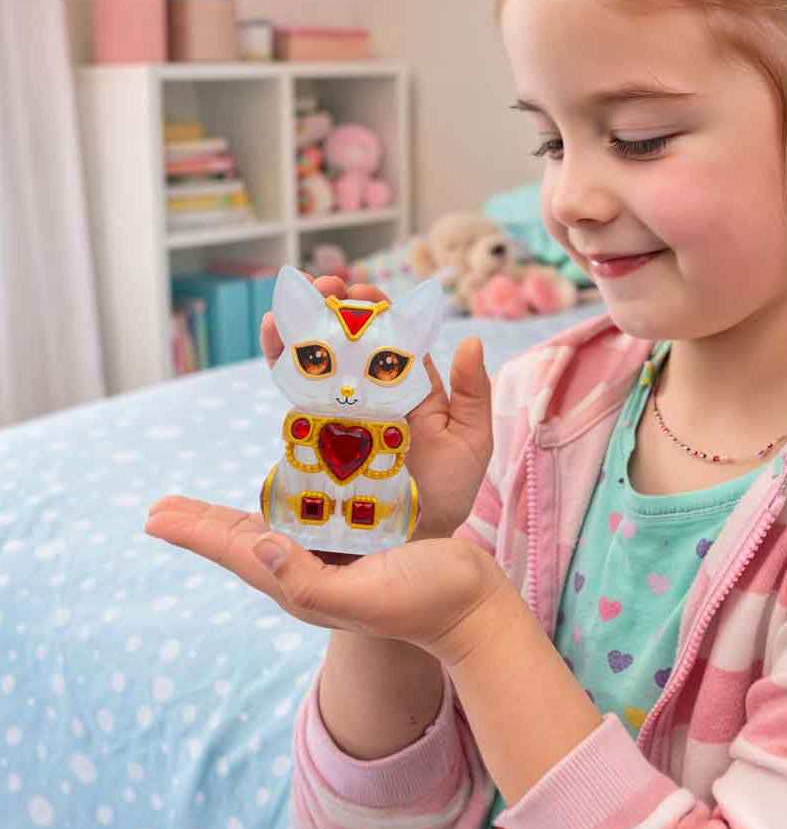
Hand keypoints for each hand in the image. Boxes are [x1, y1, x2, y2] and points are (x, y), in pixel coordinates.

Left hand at [143, 497, 509, 661]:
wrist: (472, 605)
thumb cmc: (424, 603)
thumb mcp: (365, 598)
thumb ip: (308, 583)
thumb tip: (259, 545)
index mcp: (302, 585)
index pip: (237, 553)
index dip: (196, 533)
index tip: (155, 516)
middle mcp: (310, 571)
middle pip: (243, 541)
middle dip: (202, 524)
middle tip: (163, 506)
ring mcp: (335, 558)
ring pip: (272, 528)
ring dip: (234, 515)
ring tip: (201, 506)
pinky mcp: (360, 542)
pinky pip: (311, 517)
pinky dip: (287, 501)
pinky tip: (284, 489)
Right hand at [260, 272, 492, 544]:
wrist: (410, 542)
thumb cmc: (445, 494)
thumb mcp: (470, 442)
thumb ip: (471, 394)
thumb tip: (472, 342)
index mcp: (411, 387)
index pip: (393, 337)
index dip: (380, 310)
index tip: (370, 291)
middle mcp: (374, 392)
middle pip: (353, 338)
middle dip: (340, 307)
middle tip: (333, 285)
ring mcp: (341, 408)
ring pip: (321, 354)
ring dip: (309, 320)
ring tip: (303, 294)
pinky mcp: (313, 429)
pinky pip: (295, 388)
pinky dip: (281, 355)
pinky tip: (273, 328)